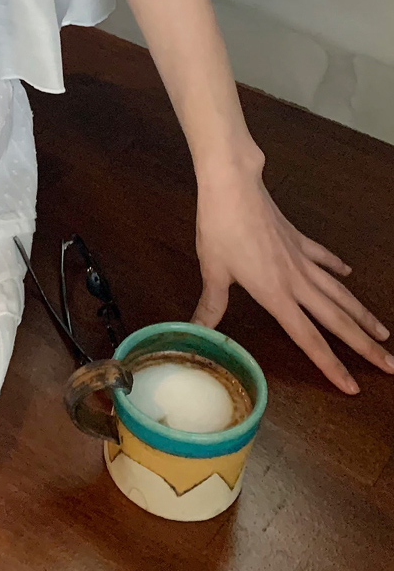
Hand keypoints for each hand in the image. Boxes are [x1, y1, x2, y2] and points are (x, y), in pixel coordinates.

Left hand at [195, 149, 392, 393]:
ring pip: (340, 293)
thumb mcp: (212, 271)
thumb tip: (196, 330)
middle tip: (390, 364)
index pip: (309, 339)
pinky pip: (324, 259)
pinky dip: (337, 269)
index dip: (331, 365)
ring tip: (382, 331)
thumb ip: (210, 306)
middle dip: (364, 345)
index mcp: (276, 294)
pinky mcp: (298, 240)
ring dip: (362, 314)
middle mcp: (296, 281)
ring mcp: (301, 259)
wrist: (234, 184)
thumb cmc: (221, 226)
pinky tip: (348, 275)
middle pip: (337, 320)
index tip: (352, 385)